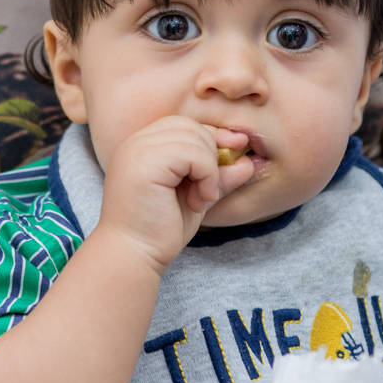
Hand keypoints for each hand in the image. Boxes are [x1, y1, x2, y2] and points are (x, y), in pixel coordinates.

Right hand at [97, 116, 253, 272]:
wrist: (133, 256)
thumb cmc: (160, 231)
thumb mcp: (197, 197)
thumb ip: (218, 176)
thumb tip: (249, 161)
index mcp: (144, 147)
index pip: (185, 126)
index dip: (213, 138)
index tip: (235, 156)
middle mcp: (137, 142)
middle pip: (191, 126)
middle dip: (212, 153)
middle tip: (208, 190)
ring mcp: (139, 149)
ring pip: (195, 137)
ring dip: (210, 168)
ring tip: (202, 198)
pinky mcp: (145, 162)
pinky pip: (192, 153)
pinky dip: (206, 175)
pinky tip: (199, 200)